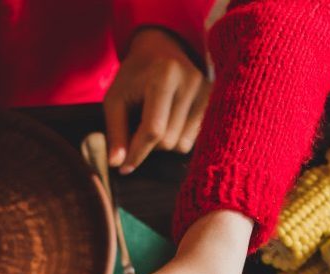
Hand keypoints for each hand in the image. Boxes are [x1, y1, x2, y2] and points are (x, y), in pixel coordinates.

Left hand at [102, 27, 207, 172]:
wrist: (161, 48)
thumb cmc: (134, 76)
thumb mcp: (115, 99)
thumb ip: (115, 131)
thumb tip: (118, 165)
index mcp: (164, 76)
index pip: (153, 129)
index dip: (137, 153)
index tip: (125, 168)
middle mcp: (191, 82)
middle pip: (168, 141)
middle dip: (149, 144)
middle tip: (140, 127)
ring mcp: (207, 91)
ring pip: (183, 144)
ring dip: (165, 142)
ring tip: (158, 120)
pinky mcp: (215, 100)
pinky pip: (196, 139)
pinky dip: (180, 137)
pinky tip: (172, 120)